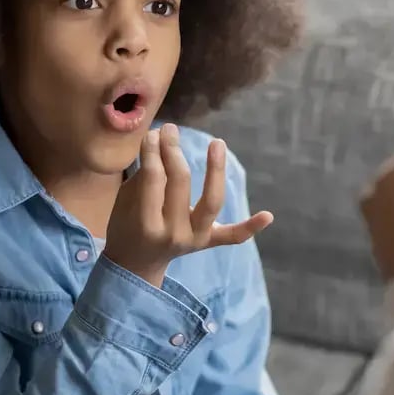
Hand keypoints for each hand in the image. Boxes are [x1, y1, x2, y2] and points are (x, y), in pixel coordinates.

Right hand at [103, 124, 273, 286]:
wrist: (135, 265)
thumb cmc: (126, 225)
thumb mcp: (125, 202)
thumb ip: (143, 176)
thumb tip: (159, 138)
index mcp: (147, 223)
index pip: (154, 178)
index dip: (154, 151)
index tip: (153, 133)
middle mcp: (174, 233)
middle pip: (180, 183)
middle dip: (174, 151)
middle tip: (170, 129)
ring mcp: (194, 239)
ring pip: (211, 202)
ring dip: (216, 171)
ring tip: (217, 142)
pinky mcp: (208, 243)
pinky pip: (232, 236)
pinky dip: (250, 227)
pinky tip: (268, 215)